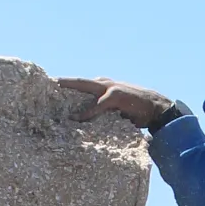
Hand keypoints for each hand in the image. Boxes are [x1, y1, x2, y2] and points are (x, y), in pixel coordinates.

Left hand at [58, 76, 174, 128]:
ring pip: (85, 86)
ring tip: (56, 90)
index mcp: (104, 86)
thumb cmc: (136, 111)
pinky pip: (97, 105)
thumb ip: (102, 112)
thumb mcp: (116, 110)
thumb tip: (86, 123)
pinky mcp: (115, 96)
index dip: (68, 86)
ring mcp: (110, 88)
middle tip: (48, 82)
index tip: (53, 87)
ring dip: (70, 89)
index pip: (83, 85)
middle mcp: (105, 84)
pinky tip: (76, 119)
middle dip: (63, 82)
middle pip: (79, 82)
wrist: (155, 107)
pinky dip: (87, 113)